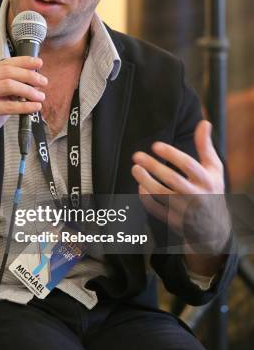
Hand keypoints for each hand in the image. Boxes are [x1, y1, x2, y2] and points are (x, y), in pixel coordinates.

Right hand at [0, 56, 46, 188]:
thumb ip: (10, 88)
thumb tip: (33, 81)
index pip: (5, 63)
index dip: (24, 62)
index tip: (38, 63)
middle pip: (8, 72)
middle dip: (29, 75)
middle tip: (43, 82)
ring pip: (9, 85)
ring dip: (29, 90)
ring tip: (40, 96)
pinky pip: (10, 106)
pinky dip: (25, 106)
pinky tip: (34, 107)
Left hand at [131, 120, 230, 270]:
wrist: (213, 227)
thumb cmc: (211, 190)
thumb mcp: (213, 169)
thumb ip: (205, 147)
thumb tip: (203, 121)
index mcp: (207, 181)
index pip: (188, 165)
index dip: (171, 154)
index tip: (155, 145)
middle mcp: (196, 196)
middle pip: (172, 179)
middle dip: (153, 166)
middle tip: (137, 155)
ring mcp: (184, 210)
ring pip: (162, 195)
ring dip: (145, 181)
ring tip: (135, 168)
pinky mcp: (174, 221)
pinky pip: (156, 209)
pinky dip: (146, 198)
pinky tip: (140, 186)